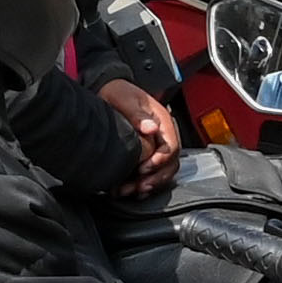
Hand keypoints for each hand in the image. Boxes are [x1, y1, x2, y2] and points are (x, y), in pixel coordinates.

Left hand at [100, 75, 180, 195]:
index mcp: (163, 123)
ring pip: (163, 171)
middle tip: (139, 186)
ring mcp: (157, 146)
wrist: (110, 91)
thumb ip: (138, 115)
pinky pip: (153, 172)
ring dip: (149, 184)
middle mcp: (163, 136)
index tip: (144, 168)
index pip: (171, 146)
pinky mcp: (148, 153)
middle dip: (155, 178)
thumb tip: (151, 128)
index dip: (160, 160)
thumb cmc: (120, 92)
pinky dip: (144, 183)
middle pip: (170, 164)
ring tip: (132, 191)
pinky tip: (133, 190)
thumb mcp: (127, 100)